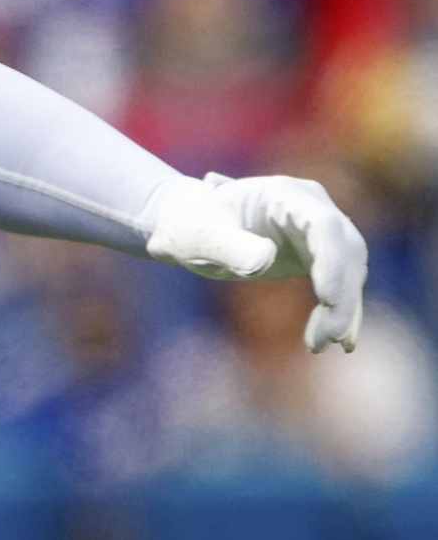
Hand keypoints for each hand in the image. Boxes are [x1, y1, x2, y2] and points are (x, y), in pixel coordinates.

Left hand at [144, 171, 366, 353]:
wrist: (191, 229)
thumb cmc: (194, 229)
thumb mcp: (205, 239)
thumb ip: (233, 248)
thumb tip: (267, 259)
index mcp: (285, 194)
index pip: (323, 225)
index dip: (332, 261)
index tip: (328, 299)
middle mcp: (310, 206)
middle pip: (346, 248)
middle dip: (343, 294)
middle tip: (331, 336)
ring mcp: (316, 229)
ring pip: (348, 268)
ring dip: (342, 309)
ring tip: (321, 345)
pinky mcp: (315, 253)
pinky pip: (337, 282)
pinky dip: (336, 311)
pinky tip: (328, 340)